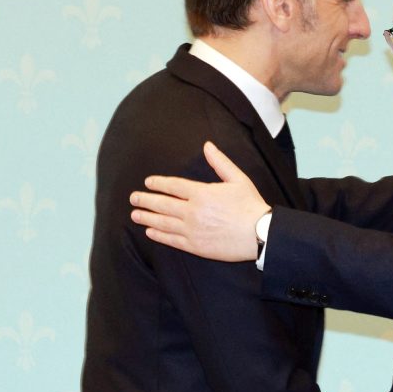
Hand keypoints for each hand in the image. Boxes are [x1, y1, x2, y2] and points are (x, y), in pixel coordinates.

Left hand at [129, 141, 268, 260]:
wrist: (259, 234)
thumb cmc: (250, 206)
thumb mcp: (238, 179)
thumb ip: (220, 162)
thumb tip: (207, 145)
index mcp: (201, 193)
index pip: (173, 186)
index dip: (158, 183)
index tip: (148, 182)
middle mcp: (192, 211)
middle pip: (162, 204)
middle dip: (145, 200)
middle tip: (133, 198)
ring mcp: (192, 229)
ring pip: (163, 222)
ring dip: (147, 217)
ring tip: (135, 215)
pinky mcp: (195, 246)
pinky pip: (171, 240)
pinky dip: (159, 235)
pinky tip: (150, 232)